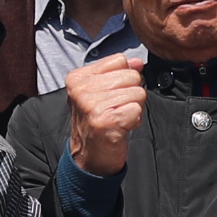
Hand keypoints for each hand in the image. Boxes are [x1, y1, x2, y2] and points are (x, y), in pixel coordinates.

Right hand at [63, 53, 146, 174]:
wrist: (89, 156)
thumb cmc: (96, 122)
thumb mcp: (101, 91)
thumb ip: (119, 72)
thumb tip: (137, 62)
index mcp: (78, 78)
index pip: (119, 60)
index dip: (123, 78)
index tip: (112, 94)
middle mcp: (82, 90)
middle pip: (131, 76)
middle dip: (131, 94)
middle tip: (116, 109)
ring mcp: (92, 106)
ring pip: (137, 93)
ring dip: (133, 108)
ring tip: (118, 118)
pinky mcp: (105, 121)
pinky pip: (137, 109)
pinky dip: (134, 120)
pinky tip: (120, 127)